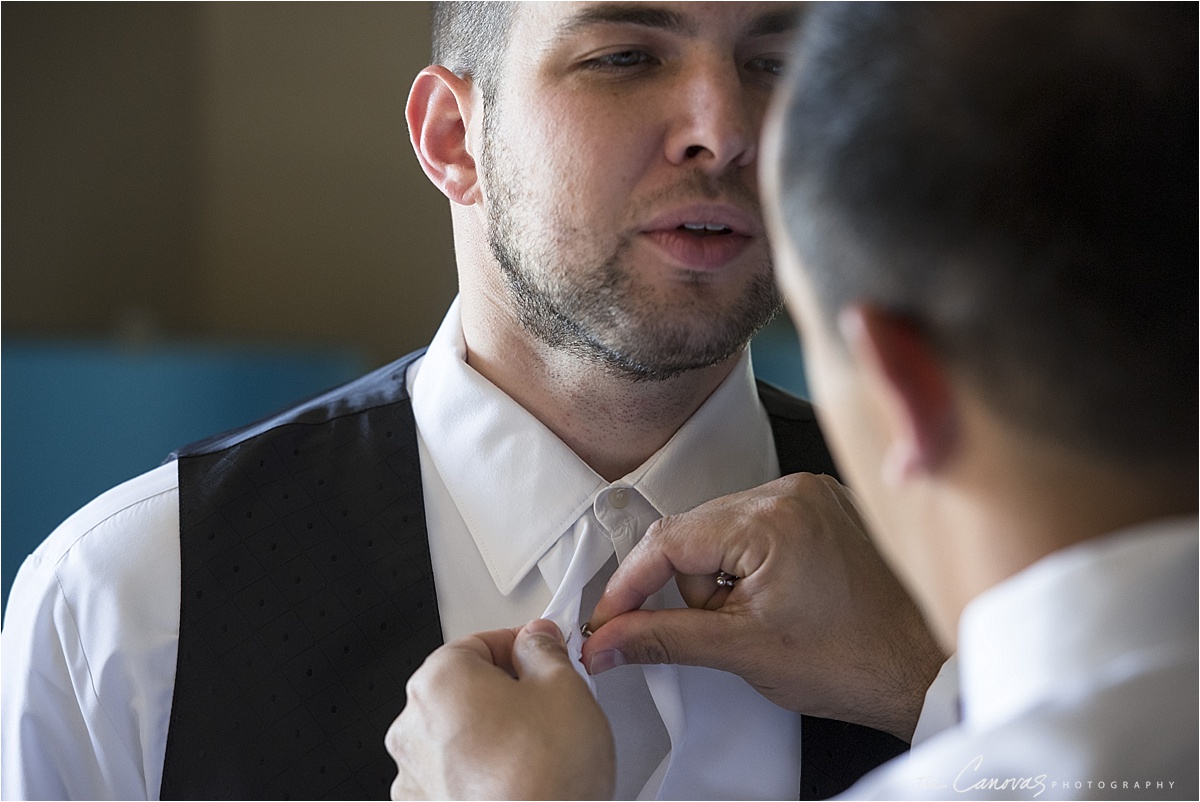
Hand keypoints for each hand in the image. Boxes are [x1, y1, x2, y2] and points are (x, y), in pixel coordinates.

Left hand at [386, 619, 614, 799]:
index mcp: (439, 680)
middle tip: (547, 704)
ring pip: (457, 734)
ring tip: (536, 749)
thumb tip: (538, 640)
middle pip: (464, 688)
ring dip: (490, 734)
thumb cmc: (543, 778)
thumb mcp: (564, 688)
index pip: (480, 642)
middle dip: (505, 692)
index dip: (520, 646)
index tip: (543, 655)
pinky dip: (479, 772)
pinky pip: (453, 774)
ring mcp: (413, 774)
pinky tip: (517, 778)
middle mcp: (412, 724)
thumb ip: (545, 650)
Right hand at [581, 473, 943, 741]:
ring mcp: (811, 496)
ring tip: (759, 619)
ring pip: (721, 531)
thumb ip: (661, 639)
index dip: (630, 585)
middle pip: (693, 532)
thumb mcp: (740, 651)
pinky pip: (756, 528)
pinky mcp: (822, 508)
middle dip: (689, 587)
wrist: (923, 670)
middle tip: (716, 630)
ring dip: (719, 578)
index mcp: (772, 517)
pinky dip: (747, 565)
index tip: (608, 619)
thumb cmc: (854, 661)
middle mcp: (792, 492)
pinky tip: (776, 600)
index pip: (669, 540)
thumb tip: (607, 639)